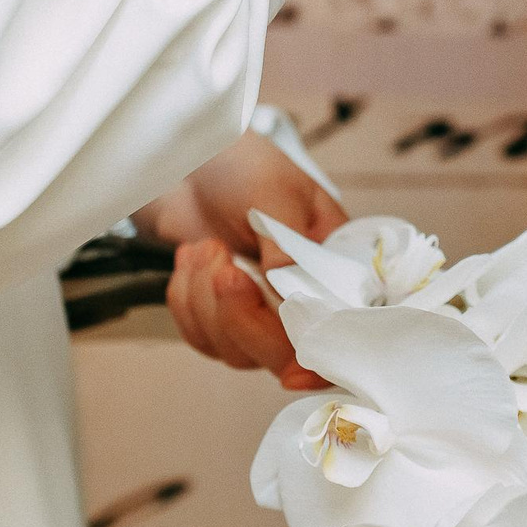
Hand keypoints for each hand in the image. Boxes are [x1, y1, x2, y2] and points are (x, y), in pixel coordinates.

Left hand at [143, 133, 344, 388]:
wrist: (188, 155)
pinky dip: (186, 302)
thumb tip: (295, 303)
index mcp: (335, 267)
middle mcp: (304, 299)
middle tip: (224, 267)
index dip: (318, 361)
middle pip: (282, 354)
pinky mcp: (220, 316)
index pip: (340, 331)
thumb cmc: (243, 165)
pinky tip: (192, 258)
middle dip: (241, 316)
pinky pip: (201, 339)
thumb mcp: (275, 197)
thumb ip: (288, 252)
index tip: (293, 371)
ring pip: (235, 350)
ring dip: (206, 300)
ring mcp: (261, 313)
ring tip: (206, 247)